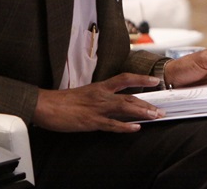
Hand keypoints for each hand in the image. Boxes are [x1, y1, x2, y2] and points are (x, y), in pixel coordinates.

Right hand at [34, 73, 164, 132]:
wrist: (45, 105)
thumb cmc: (62, 100)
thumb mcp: (85, 92)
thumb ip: (100, 94)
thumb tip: (112, 99)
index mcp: (100, 86)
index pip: (125, 78)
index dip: (141, 78)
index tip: (155, 80)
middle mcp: (102, 95)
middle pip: (130, 96)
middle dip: (147, 103)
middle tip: (161, 110)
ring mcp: (97, 108)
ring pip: (125, 108)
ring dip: (142, 112)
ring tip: (155, 116)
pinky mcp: (91, 121)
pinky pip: (112, 124)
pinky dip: (125, 127)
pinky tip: (136, 128)